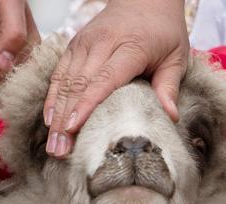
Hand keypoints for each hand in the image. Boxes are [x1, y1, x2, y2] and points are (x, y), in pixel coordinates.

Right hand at [44, 0, 188, 157]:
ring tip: (53, 144)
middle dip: (65, 119)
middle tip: (60, 151)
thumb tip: (170, 117)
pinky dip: (52, 97)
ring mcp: (85, 43)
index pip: (104, 79)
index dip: (86, 104)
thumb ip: (169, 86)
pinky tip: (49, 120)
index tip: (73, 128)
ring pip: (64, 81)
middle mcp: (102, 43)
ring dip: (55, 113)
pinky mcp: (75, 44)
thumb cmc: (163, 30)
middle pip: (78, 84)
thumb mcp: (176, 56)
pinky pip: (59, 73)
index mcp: (130, 47)